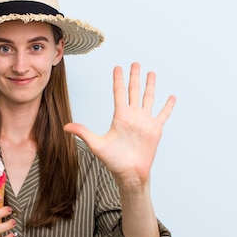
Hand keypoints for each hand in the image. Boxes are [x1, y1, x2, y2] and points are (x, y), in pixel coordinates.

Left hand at [64, 62, 175, 184]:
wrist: (129, 173)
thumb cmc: (113, 161)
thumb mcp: (96, 144)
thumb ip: (83, 132)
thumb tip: (65, 126)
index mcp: (120, 116)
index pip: (119, 93)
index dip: (118, 80)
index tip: (117, 67)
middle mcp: (133, 116)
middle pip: (134, 91)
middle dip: (134, 77)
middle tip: (135, 63)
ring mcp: (145, 121)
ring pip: (148, 98)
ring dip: (150, 86)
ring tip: (151, 73)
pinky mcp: (155, 129)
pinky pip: (163, 114)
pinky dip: (168, 106)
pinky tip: (171, 97)